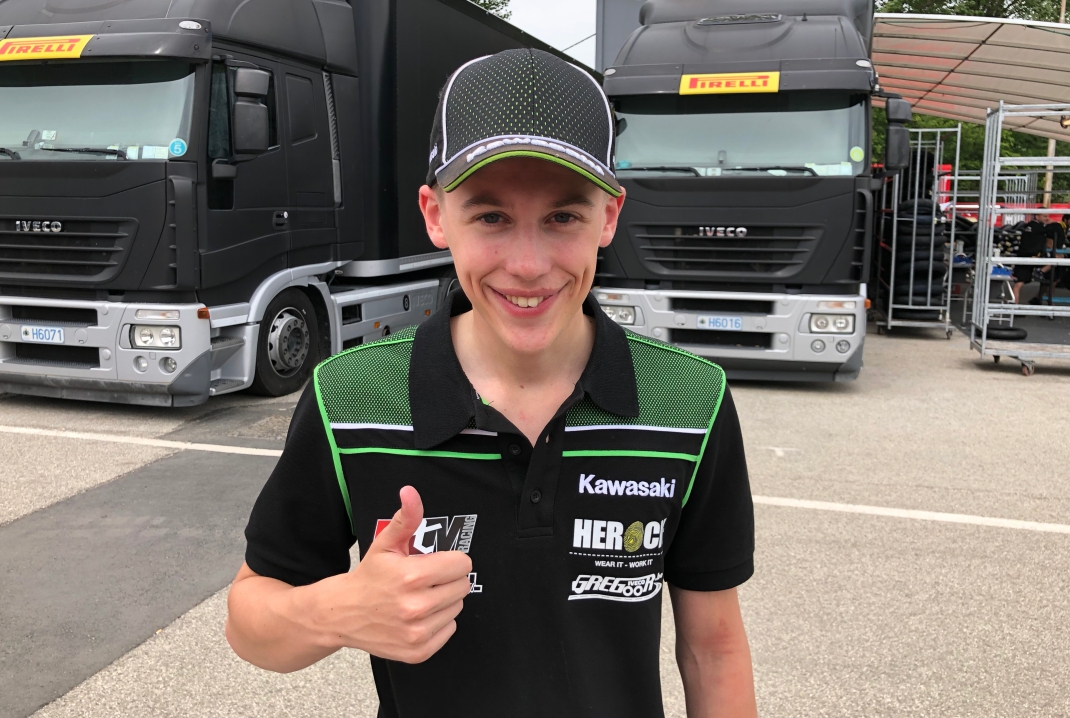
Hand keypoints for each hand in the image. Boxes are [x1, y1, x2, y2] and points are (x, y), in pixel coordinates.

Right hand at [311, 486, 472, 662]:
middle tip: (425, 580)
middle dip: (447, 579)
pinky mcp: (418, 650)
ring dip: (444, 600)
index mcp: (412, 576)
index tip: (434, 563)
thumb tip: (410, 492)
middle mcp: (417, 606)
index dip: (449, 560)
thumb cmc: (369, 576)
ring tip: (419, 597)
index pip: (462, 564)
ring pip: (457, 607)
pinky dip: (439, 622)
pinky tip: (418, 616)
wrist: (342, 614)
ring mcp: (418, 632)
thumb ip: (405, 518)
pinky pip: (450, 629)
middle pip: (463, 586)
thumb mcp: (385, 544)